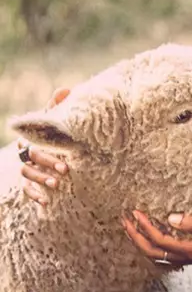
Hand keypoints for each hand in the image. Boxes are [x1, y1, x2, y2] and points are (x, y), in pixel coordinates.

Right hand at [19, 88, 70, 205]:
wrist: (52, 152)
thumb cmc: (53, 135)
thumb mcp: (54, 122)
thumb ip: (57, 108)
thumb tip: (66, 89)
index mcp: (31, 137)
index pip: (32, 143)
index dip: (46, 152)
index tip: (65, 161)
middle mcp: (25, 152)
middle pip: (30, 158)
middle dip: (47, 164)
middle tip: (65, 171)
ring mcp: (25, 168)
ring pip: (26, 173)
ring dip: (40, 179)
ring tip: (56, 185)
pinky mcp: (27, 182)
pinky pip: (25, 190)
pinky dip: (34, 196)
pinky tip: (46, 202)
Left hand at [122, 211, 191, 267]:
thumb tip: (171, 218)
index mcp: (190, 250)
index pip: (160, 240)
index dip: (146, 227)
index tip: (136, 212)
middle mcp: (183, 257)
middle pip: (151, 251)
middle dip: (135, 236)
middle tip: (124, 219)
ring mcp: (183, 259)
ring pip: (153, 255)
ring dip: (139, 242)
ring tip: (129, 227)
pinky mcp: (184, 256)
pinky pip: (160, 255)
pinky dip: (148, 246)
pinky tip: (144, 237)